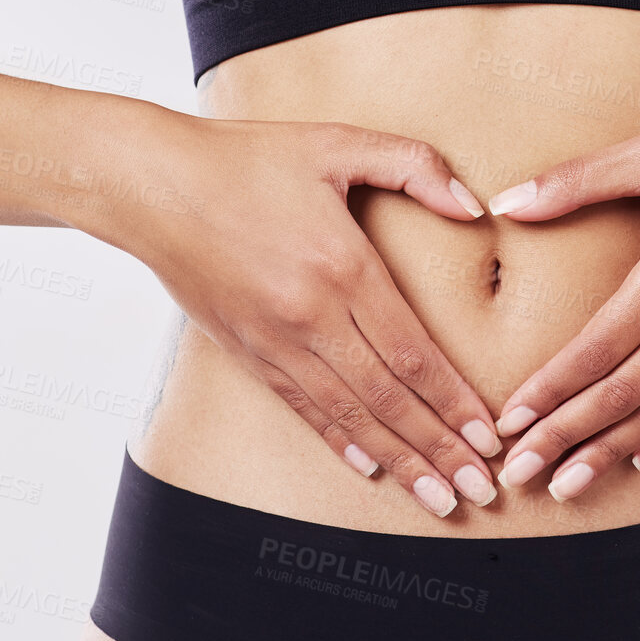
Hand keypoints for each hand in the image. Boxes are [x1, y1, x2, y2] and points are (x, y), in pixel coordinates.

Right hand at [89, 110, 504, 516]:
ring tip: (439, 498)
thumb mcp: (337, 142)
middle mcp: (311, 316)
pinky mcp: (246, 352)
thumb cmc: (245, 157)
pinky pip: (302, 408)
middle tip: (482, 489)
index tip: (489, 437)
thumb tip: (474, 206)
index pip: (413, 354)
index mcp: (343, 266)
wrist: (150, 184)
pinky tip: (371, 468)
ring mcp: (275, 341)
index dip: (455, 402)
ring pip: (349, 416)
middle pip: (389, 398)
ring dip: (399, 462)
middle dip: (440, 449)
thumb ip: (414, 165)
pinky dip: (339, 442)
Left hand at [483, 95, 639, 500]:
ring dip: (609, 452)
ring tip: (567, 487)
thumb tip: (506, 201)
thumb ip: (577, 180)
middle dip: (565, 438)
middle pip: (623, 395)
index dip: (550, 390)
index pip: (598, 349)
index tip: (510, 421)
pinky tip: (638, 459)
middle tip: (520, 473)